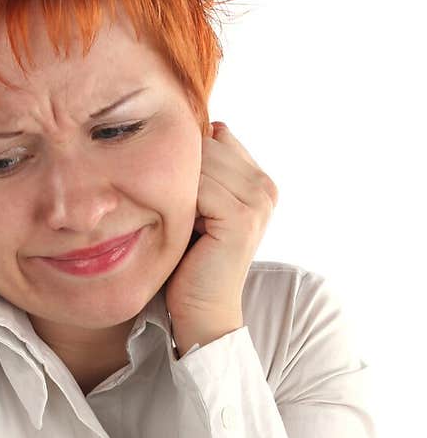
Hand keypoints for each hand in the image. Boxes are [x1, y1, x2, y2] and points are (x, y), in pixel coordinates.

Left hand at [164, 122, 278, 353]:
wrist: (202, 310)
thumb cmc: (191, 261)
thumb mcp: (197, 207)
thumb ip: (201, 171)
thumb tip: (196, 127)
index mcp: (259, 181)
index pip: (216, 136)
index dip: (187, 161)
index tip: (175, 195)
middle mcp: (265, 187)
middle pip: (206, 145)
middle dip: (180, 172)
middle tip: (172, 213)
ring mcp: (258, 201)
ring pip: (200, 163)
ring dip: (176, 189)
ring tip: (177, 223)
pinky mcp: (242, 218)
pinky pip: (197, 187)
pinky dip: (178, 205)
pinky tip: (179, 230)